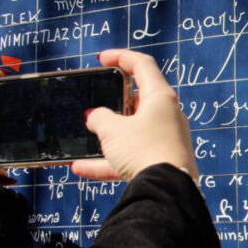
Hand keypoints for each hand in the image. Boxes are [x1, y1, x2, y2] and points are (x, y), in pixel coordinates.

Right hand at [71, 49, 196, 181]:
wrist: (167, 190)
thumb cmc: (144, 150)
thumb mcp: (112, 129)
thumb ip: (99, 118)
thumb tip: (95, 117)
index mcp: (160, 98)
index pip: (142, 66)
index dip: (121, 57)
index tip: (102, 58)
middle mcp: (167, 116)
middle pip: (138, 100)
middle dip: (114, 102)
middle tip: (96, 103)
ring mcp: (165, 140)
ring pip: (132, 132)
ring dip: (109, 136)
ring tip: (87, 137)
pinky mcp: (161, 162)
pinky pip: (131, 158)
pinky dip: (108, 162)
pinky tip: (81, 168)